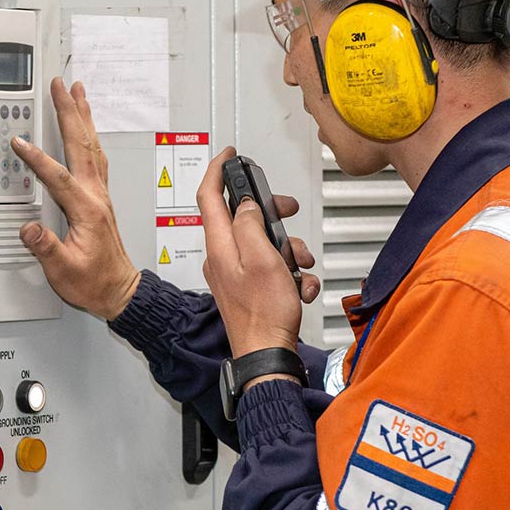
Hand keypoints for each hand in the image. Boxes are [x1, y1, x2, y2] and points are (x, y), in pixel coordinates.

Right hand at [11, 78, 142, 319]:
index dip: (37, 158)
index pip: (58, 176)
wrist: (120, 291)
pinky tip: (85, 127)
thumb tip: (29, 229)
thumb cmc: (95, 282)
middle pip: (81, 144)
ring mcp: (101, 194)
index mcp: (86, 210)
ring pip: (92, 145)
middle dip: (69, 111)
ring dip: (83, 116)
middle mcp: (96, 196)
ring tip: (77, 92)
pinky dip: (89, 135)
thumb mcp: (64, 271)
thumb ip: (45, 248)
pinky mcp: (101, 198)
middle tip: (60, 85)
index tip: (19, 143)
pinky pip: (95, 157)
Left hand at [198, 147, 320, 358]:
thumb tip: (246, 206)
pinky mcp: (247, 289)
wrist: (267, 355)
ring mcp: (233, 274)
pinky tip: (299, 287)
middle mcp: (222, 257)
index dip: (218, 169)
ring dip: (288, 250)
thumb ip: (251, 224)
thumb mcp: (263, 258)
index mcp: (220, 245)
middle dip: (271, 215)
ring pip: (262, 243)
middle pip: (242, 218)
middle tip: (287, 212)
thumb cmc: (264, 314)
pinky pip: (269, 267)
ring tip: (300, 267)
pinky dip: (288, 273)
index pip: (209, 196)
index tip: (229, 154)